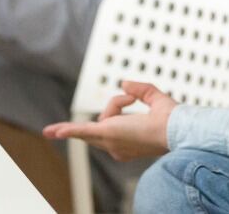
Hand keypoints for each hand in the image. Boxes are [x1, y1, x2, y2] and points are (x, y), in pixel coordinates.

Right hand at [41, 81, 176, 161]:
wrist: (177, 128)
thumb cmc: (172, 119)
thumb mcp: (154, 98)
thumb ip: (140, 89)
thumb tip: (124, 83)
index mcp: (126, 141)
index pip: (111, 118)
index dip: (119, 102)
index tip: (133, 97)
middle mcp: (116, 146)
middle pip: (99, 122)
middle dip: (112, 108)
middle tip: (118, 107)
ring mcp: (110, 141)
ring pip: (89, 122)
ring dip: (82, 121)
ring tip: (52, 130)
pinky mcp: (106, 132)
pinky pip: (81, 131)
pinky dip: (66, 131)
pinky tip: (51, 132)